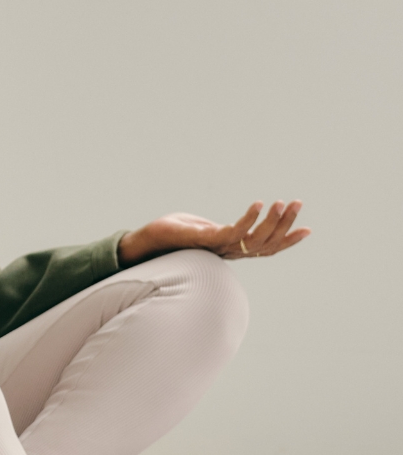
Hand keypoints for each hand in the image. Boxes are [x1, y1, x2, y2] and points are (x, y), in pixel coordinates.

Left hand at [119, 201, 310, 264]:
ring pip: (255, 239)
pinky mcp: (205, 240)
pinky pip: (233, 232)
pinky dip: (248, 218)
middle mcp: (228, 251)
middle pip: (266, 243)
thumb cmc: (174, 233)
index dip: (287, 240)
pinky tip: (258, 203)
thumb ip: (223, 230)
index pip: (267, 248)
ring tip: (283, 202)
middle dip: (286, 224)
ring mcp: (218, 247)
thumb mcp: (205, 229)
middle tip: (298, 203)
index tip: (307, 228)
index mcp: (232, 249)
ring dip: (272, 221)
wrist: (146, 241)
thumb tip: (238, 228)